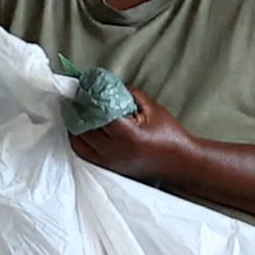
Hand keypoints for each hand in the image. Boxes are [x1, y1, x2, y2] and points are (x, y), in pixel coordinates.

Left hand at [72, 88, 192, 188]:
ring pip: (80, 144)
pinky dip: (78, 140)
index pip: (98, 114)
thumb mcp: (154, 109)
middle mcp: (115, 151)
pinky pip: (84, 154)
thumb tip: (109, 87)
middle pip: (84, 129)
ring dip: (75, 126)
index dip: (88, 100)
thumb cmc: (170, 134)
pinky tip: (80, 128)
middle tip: (77, 97)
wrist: (179, 162)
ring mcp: (110, 163)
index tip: (84, 88)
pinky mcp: (109, 168)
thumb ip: (130, 95)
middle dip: (78, 111)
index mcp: (128, 136)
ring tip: (75, 111)